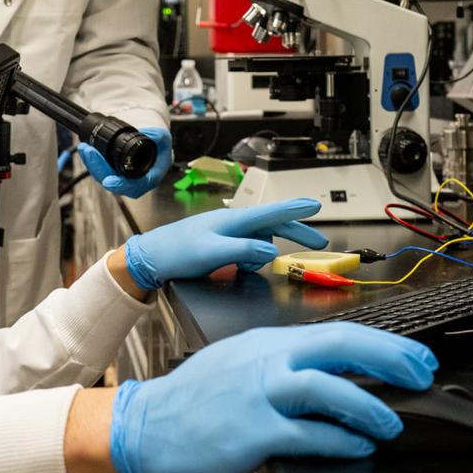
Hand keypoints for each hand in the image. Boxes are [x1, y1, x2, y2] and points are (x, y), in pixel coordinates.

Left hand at [78, 126, 172, 198]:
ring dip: (92, 163)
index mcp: (149, 178)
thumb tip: (144, 133)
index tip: (108, 181)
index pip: (134, 186)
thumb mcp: (164, 139)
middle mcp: (134, 182)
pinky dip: (92, 161)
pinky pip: (100, 171)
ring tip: (85, 148)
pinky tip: (87, 150)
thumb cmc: (160, 147)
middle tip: (89, 152)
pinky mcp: (113, 173)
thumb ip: (157, 136)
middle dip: (97, 167)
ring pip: (103, 177)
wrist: (154, 148)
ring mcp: (122, 179)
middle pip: (112, 183)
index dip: (120, 185)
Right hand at [110, 323, 438, 472]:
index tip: (414, 358)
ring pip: (329, 388)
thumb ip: (281, 366)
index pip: (337, 332)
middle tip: (423, 374)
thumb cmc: (191, 403)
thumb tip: (330, 378)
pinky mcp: (253, 431)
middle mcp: (267, 360)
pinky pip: (309, 434)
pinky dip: (341, 441)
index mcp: (267, 342)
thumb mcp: (238, 365)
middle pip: (341, 346)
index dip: (383, 345)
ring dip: (370, 406)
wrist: (145, 427)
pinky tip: (359, 448)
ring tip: (392, 422)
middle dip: (390, 358)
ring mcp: (259, 394)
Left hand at [123, 198, 326, 291]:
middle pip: (274, 226)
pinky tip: (238, 268)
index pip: (272, 212)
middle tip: (320, 243)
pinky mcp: (224, 245)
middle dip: (297, 234)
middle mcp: (234, 223)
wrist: (152, 258)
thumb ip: (243, 249)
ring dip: (262, 255)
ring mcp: (229, 234)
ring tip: (245, 267)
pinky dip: (250, 260)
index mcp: (234, 220)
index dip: (296, 209)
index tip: (315, 205)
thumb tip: (270, 250)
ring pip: (261, 242)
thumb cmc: (177, 250)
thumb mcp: (213, 252)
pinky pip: (248, 251)